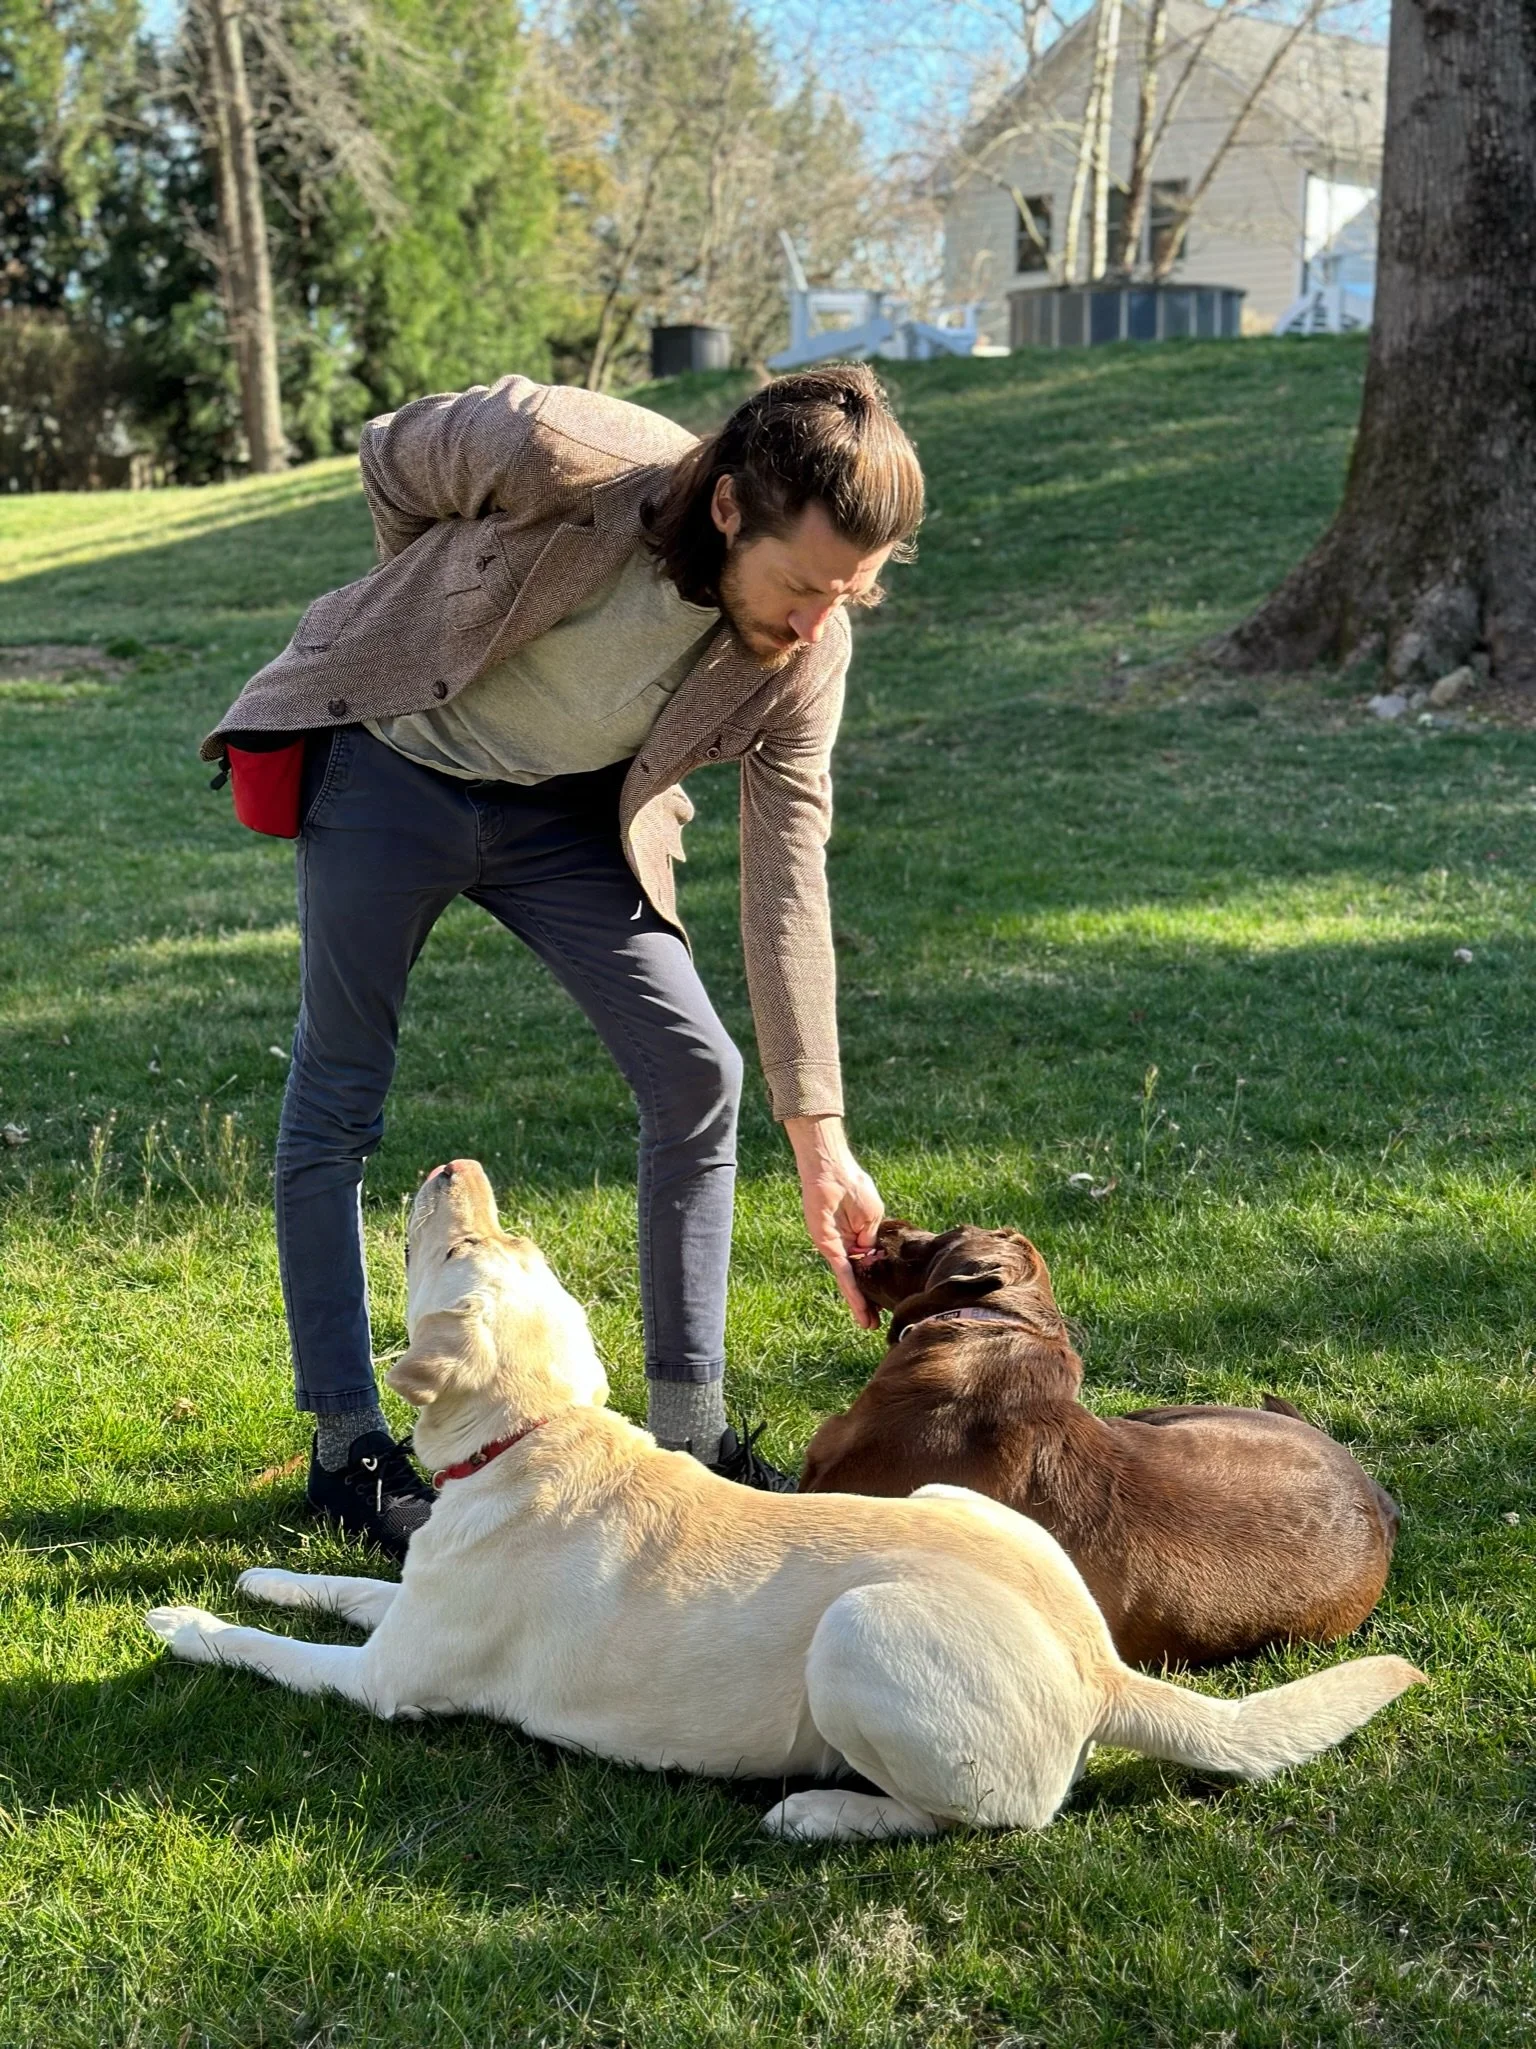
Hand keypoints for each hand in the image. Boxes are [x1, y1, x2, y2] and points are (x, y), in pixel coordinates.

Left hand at [783, 1115, 884, 1329]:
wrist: (831, 1170)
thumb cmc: (852, 1185)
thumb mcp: (871, 1215)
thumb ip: (870, 1239)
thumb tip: (871, 1259)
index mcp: (857, 1237)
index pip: (867, 1268)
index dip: (875, 1286)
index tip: (884, 1304)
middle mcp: (845, 1246)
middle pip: (857, 1280)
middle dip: (867, 1303)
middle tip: (873, 1325)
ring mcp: (835, 1248)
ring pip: (849, 1282)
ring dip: (859, 1304)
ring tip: (868, 1324)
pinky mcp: (826, 1245)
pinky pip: (842, 1271)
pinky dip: (852, 1289)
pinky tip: (860, 1306)